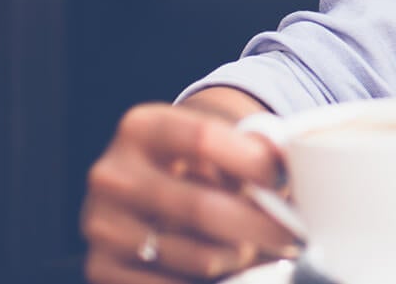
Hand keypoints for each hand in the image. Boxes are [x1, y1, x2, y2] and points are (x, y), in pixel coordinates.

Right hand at [82, 91, 296, 282]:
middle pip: (202, 207)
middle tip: (295, 234)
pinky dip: (214, 283)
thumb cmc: (198, 163)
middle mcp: (111, 175)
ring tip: (255, 247)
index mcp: (141, 128)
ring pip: (199, 256)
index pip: (203, 138)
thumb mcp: (218, 140)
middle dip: (262, 226)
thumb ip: (254, 149)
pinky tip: (228, 272)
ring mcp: (101, 225)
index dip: (254, 161)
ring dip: (240, 258)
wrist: (148, 188)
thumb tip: (293, 173)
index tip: (285, 179)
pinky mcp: (100, 269)